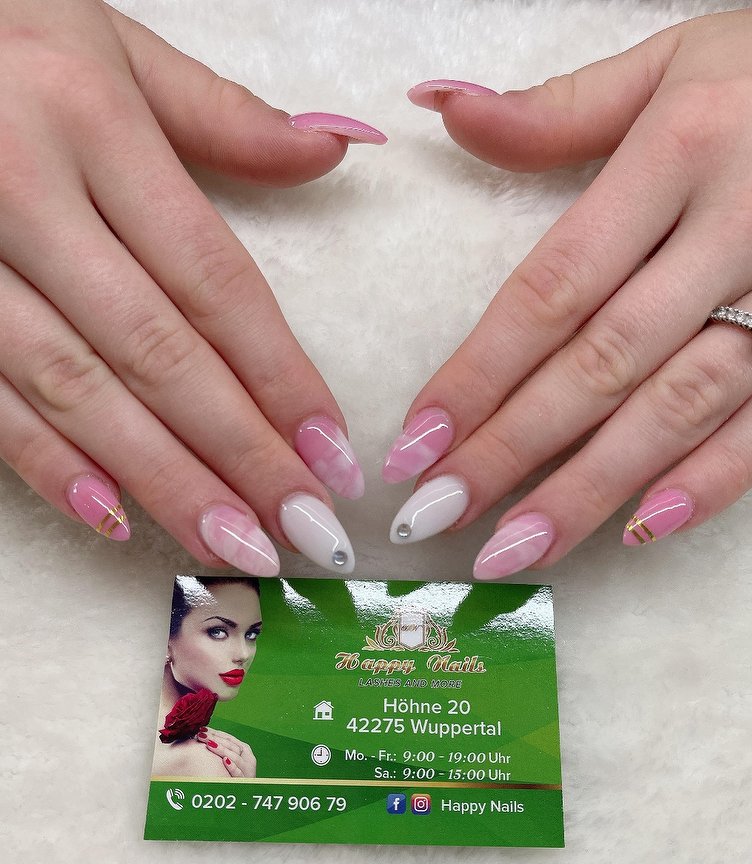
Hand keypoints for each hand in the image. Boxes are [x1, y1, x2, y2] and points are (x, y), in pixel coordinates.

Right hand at [0, 0, 384, 574]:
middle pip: (157, 350)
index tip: (333, 453)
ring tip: (232, 542)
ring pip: (77, 389)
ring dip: (161, 479)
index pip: (212, 279)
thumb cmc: (0, 40)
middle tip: (304, 526)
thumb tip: (335, 147)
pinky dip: (49, 465)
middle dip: (239, 451)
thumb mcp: (108, 45)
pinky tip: (114, 518)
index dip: (281, 375)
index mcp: (90, 121)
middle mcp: (23, 191)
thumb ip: (220, 114)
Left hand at [196, 727, 256, 777]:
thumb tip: (204, 738)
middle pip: (231, 745)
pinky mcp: (244, 782)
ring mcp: (247, 770)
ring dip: (222, 750)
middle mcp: (248, 758)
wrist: (245, 795)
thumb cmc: (234, 776)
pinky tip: (225, 761)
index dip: (216, 733)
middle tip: (201, 734)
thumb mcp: (232, 761)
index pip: (229, 738)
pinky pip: (238, 773)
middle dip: (215, 739)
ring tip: (209, 744)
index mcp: (245, 750)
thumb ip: (223, 750)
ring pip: (235, 757)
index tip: (202, 729)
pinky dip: (232, 766)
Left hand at [387, 4, 751, 576]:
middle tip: (437, 516)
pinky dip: (714, 480)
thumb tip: (443, 108)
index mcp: (681, 149)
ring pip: (681, 406)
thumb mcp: (674, 63)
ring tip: (517, 548)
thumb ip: (559, 109)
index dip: (478, 371)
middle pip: (603, 361)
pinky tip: (643, 530)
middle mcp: (741, 224)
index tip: (414, 442)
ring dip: (592, 488)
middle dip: (511, 449)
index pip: (554, 285)